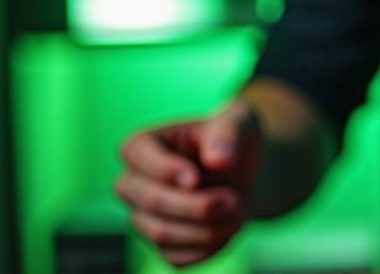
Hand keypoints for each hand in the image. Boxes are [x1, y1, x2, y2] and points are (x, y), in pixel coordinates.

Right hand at [115, 101, 261, 267]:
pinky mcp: (162, 244)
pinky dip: (207, 248)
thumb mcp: (239, 122)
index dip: (165, 170)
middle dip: (196, 205)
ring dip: (206, 229)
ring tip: (239, 214)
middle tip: (235, 199)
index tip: (197, 177)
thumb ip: (229, 133)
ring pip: (161, 233)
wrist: (245, 174)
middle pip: (149, 201)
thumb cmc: (234, 141)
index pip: (135, 155)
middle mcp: (133, 182)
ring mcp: (143, 216)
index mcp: (143, 144)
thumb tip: (218, 160)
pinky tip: (228, 228)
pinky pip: (175, 257)